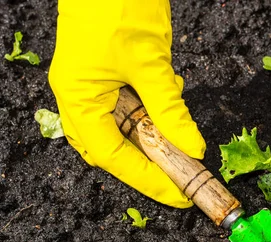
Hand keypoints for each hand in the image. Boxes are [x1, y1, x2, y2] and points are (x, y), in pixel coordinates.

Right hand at [49, 0, 205, 207]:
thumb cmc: (119, 5)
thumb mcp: (152, 64)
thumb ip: (170, 110)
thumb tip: (192, 147)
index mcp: (77, 97)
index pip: (112, 156)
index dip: (147, 180)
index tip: (178, 194)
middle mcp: (77, 96)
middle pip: (113, 148)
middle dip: (148, 161)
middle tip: (181, 173)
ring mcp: (88, 86)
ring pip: (121, 128)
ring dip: (151, 133)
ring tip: (177, 127)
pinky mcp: (103, 75)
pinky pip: (127, 106)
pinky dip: (151, 108)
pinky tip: (170, 91)